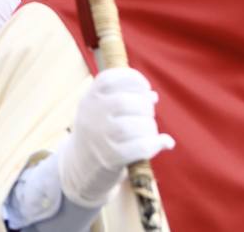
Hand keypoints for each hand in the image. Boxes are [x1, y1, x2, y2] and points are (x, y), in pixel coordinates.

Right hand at [58, 67, 174, 208]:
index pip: (109, 79)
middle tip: (147, 114)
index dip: (133, 79)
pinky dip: (156, 143)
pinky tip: (163, 143)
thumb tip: (153, 96)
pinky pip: (141, 147)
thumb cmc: (99, 132)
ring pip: (136, 125)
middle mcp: (91, 115)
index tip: (145, 88)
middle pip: (126, 102)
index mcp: (90, 98)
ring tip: (150, 131)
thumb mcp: (102, 111)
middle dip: (146, 106)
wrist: (80, 165)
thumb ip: (123, 99)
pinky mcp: (111, 158)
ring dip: (151, 127)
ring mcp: (100, 137)